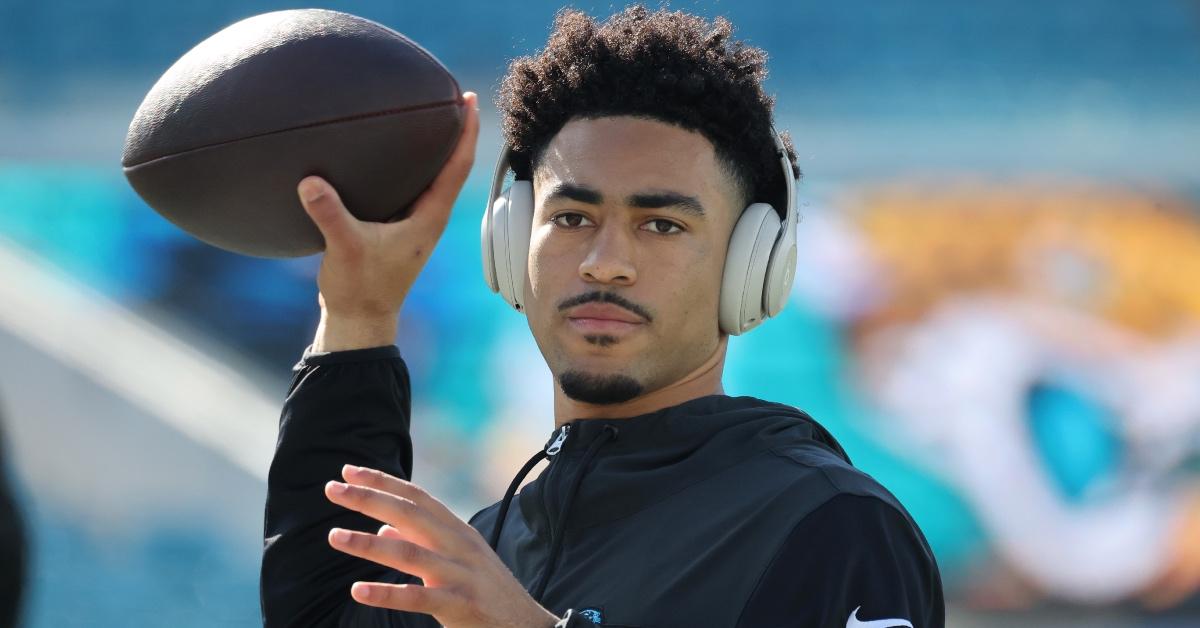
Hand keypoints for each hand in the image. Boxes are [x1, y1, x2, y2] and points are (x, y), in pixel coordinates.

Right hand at [299, 92, 479, 350]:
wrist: (358, 320)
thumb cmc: (359, 288)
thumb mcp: (344, 249)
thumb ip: (330, 215)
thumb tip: (310, 182)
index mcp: (429, 217)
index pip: (456, 166)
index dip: (465, 132)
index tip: (468, 99)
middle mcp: (428, 216)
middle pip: (450, 164)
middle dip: (453, 129)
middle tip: (451, 92)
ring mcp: (413, 221)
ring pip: (430, 175)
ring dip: (432, 146)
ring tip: (425, 112)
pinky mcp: (395, 226)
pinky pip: (407, 185)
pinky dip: (404, 163)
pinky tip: (385, 149)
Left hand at [325, 465, 559, 627]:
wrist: (526, 624)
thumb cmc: (485, 590)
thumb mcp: (456, 559)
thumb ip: (420, 541)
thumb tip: (382, 528)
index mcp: (457, 530)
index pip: (417, 497)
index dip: (383, 481)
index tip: (349, 470)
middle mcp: (459, 544)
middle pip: (410, 513)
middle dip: (369, 498)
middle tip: (332, 489)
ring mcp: (460, 574)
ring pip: (410, 553)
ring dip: (368, 544)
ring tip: (334, 536)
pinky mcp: (460, 605)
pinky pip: (419, 597)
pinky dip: (386, 593)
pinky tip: (358, 590)